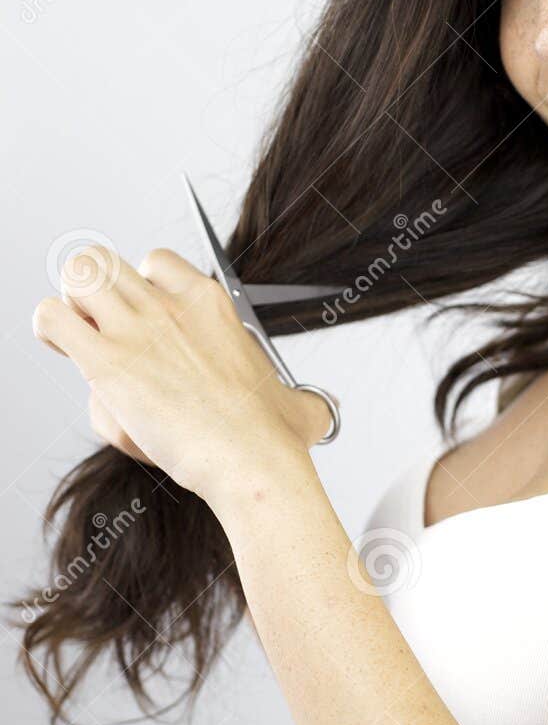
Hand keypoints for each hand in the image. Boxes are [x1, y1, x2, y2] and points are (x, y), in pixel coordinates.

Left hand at [32, 244, 330, 500]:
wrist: (251, 462)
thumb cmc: (271, 440)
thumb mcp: (302, 409)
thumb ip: (307, 402)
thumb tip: (323, 412)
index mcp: (211, 305)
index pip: (156, 261)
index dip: (140, 285)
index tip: (141, 316)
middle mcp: (171, 306)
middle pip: (108, 262)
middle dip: (94, 290)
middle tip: (99, 327)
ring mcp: (138, 329)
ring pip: (77, 274)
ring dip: (69, 302)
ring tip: (76, 335)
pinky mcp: (108, 362)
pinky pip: (53, 317)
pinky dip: (48, 328)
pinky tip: (59, 346)